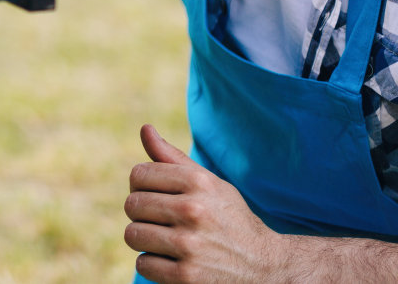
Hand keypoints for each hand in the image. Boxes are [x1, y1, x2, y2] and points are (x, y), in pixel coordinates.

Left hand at [125, 124, 293, 283]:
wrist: (265, 267)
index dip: (141, 187)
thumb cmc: (230, 219)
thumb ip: (173, 158)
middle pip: (132, 205)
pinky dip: (153, 265)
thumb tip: (144, 128)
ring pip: (133, 235)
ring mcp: (189, 245)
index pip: (138, 175)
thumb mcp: (209, 183)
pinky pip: (143, 264)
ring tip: (166, 241)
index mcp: (198, 182)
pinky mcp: (186, 277)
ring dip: (145, 240)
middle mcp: (193, 210)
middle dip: (141, 214)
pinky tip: (174, 262)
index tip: (156, 197)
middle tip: (162, 221)